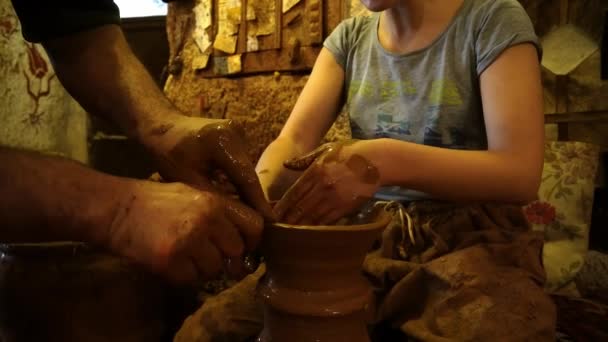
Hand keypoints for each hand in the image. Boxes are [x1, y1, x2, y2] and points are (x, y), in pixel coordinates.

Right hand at [106, 180, 262, 284]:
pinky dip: (185, 276)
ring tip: (186, 256)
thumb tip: (242, 236)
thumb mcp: (192, 194)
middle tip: (209, 254)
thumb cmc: (154, 200)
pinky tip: (173, 262)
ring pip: (215, 268)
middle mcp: (206, 220)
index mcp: (214, 201)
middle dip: (225, 256)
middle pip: (236, 250)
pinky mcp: (171, 261)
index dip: (251, 240)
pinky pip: (192, 279)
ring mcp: (189, 241)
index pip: (254, 224)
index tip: (244, 247)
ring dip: (204, 268)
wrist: (116, 209)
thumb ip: (219, 212)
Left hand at [143, 115, 274, 220]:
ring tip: (251, 214)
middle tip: (260, 224)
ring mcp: (237, 131)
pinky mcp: (236, 133)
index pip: (245, 177)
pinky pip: (241, 161)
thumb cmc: (168, 154)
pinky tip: (238, 195)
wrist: (162, 125)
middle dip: (252, 198)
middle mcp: (236, 132)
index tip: (270, 222)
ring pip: (246, 168)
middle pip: (248, 172)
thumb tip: (240, 218)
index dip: (258, 202)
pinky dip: (239, 177)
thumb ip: (215, 197)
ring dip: (245, 188)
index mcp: (222, 141)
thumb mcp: (188, 179)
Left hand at [274, 140, 380, 224]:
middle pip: (300, 208)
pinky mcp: (346, 207)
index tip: (272, 215)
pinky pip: (327, 220)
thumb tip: (286, 165)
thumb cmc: (351, 152)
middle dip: (287, 220)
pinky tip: (309, 233)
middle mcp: (322, 186)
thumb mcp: (326, 149)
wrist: (377, 160)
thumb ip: (305, 159)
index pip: (293, 193)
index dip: (282, 206)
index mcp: (315, 171)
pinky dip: (317, 227)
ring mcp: (334, 198)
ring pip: (312, 217)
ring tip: (288, 235)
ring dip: (299, 226)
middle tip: (276, 230)